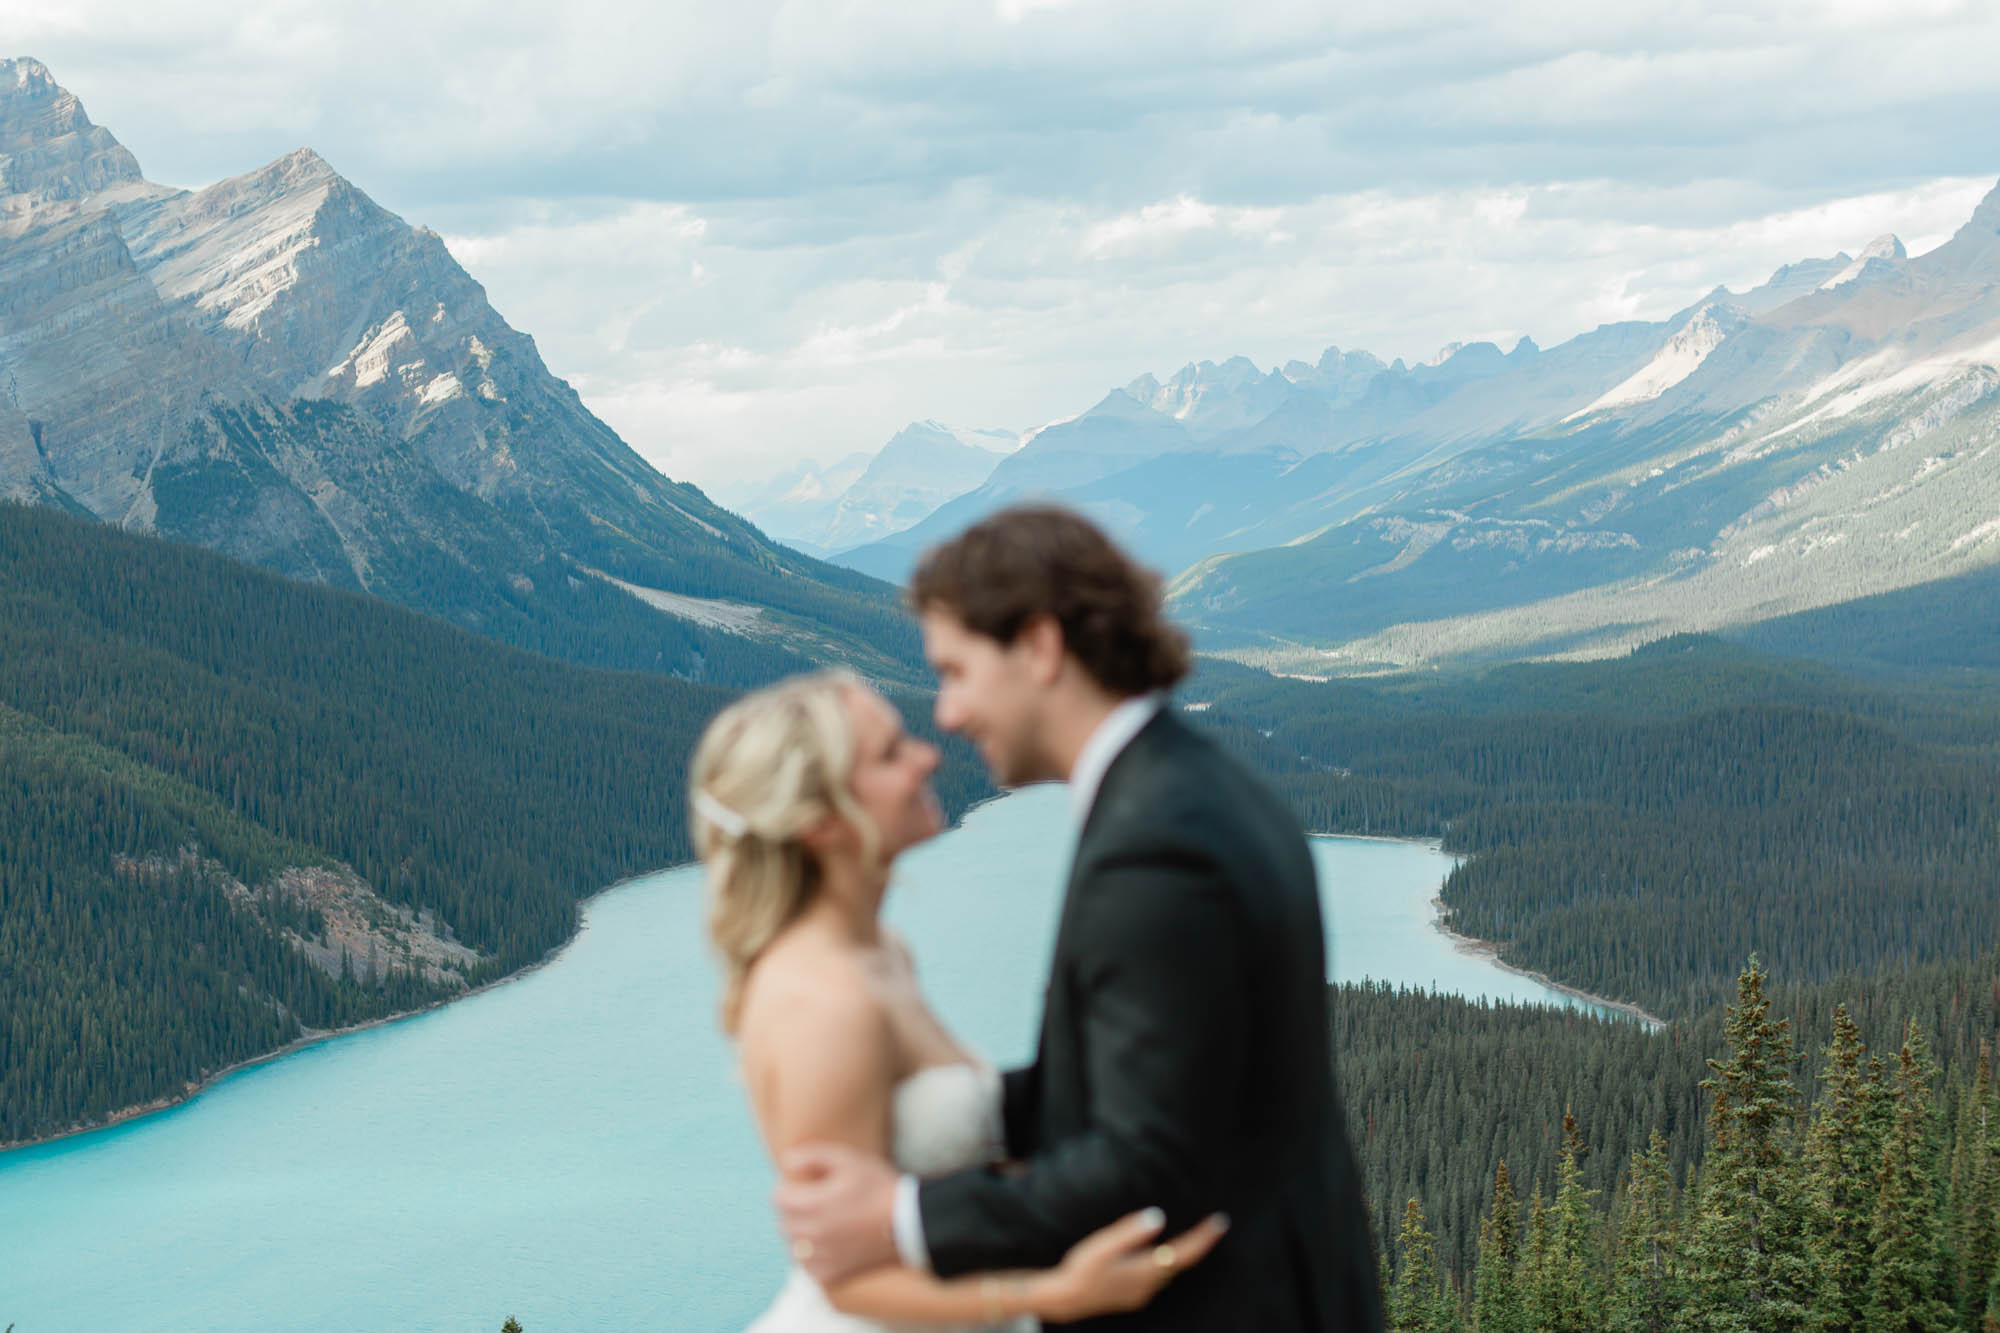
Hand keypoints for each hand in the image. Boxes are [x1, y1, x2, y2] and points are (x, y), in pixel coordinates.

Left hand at [776, 1141, 901, 1285]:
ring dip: (802, 1234)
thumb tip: (786, 1162)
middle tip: (819, 1203)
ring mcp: (821, 1258)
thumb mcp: (848, 1159)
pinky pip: (807, 1267)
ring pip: (793, 1245)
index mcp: (812, 1206)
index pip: (778, 1198)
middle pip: (784, 1222)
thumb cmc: (878, 1186)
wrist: (909, 1222)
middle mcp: (812, 1235)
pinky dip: (813, 1257)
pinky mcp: (831, 1276)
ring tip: (825, 1223)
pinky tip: (831, 1244)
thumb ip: (812, 1156)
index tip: (809, 1187)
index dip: (792, 1188)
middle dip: (796, 1210)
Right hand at [1035, 1208, 1229, 1321]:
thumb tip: (1158, 1216)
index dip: (1204, 1237)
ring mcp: (1142, 1292)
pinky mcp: (1133, 1296)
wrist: (1068, 1299)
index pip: (1185, 1252)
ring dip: (1183, 1253)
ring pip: (1170, 1270)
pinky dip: (1166, 1262)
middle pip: (1182, 1262)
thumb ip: (1131, 1231)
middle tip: (1212, 1225)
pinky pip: (1158, 1277)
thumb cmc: (1083, 1268)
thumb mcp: (1104, 1245)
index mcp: (1146, 1269)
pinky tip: (1159, 1253)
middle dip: (1199, 1244)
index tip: (1220, 1222)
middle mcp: (1150, 1284)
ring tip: (1192, 1234)